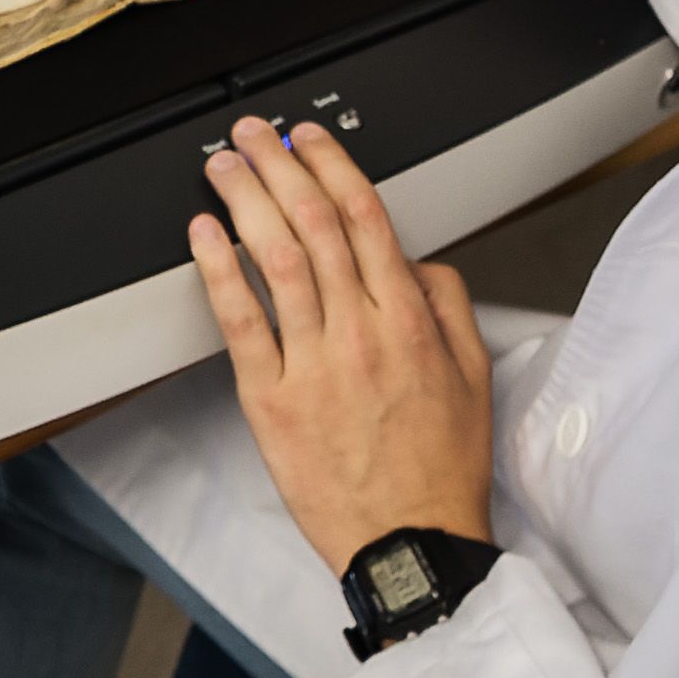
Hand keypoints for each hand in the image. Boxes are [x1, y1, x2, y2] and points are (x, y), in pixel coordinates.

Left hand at [191, 116, 494, 575]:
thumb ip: (447, 306)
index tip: (307, 138)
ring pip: (275, 260)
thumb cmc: (439, 469)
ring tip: (223, 166)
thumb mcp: (474, 378)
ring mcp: (313, 364)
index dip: (331, 165)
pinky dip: (220, 270)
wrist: (410, 542)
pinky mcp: (271, 400)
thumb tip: (418, 258)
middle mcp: (361, 333)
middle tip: (252, 135)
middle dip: (279, 166)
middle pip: (313, 224)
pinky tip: (204, 235)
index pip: (365, 217)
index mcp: (409, 322)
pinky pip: (241, 322)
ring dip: (245, 201)